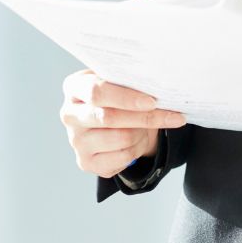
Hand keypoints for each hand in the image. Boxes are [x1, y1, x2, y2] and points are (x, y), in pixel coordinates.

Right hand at [59, 69, 186, 177]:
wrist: (111, 123)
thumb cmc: (117, 97)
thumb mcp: (118, 82)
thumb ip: (129, 80)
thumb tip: (159, 83)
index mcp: (74, 88)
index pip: (96, 92)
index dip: (126, 97)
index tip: (153, 101)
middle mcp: (69, 115)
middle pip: (109, 118)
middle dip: (144, 117)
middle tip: (172, 115)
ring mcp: (75, 141)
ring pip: (121, 138)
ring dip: (142, 132)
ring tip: (146, 125)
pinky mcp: (86, 162)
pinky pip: (123, 157)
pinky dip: (138, 148)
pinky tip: (137, 140)